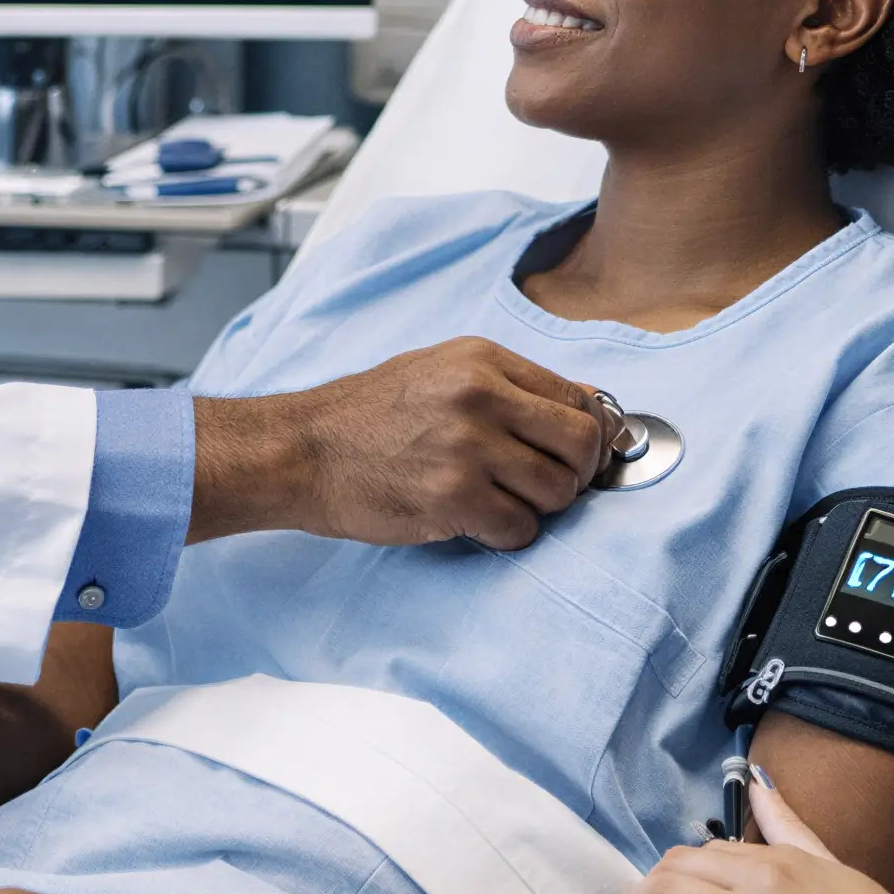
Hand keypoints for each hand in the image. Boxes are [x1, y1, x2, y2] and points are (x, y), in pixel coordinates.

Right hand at [193, 337, 611, 549]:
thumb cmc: (367, 415)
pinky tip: (477, 521)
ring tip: (500, 501)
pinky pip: (520, 529)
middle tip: (547, 486)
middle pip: (582, 444)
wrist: (302, 450)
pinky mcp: (452, 498)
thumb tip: (586, 409)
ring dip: (538, 508)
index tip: (582, 455)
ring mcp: (468, 447)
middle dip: (577, 474)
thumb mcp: (440, 370)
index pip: (580, 398)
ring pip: (557, 492)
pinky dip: (508, 534)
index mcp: (483, 359)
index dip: (591, 434)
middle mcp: (482, 396)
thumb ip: (509, 386)